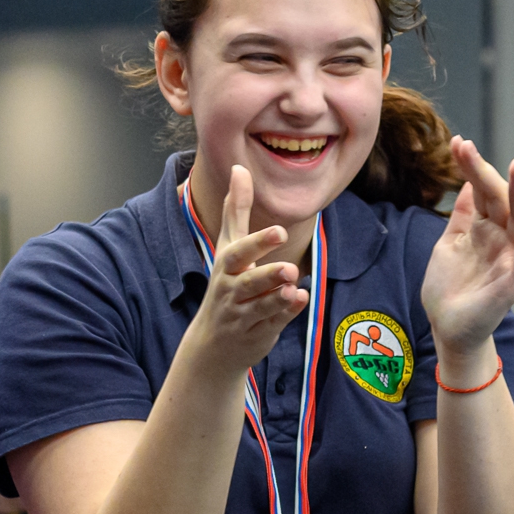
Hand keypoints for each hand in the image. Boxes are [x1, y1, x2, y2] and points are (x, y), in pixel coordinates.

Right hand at [181, 164, 303, 377]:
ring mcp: (245, 315)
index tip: (280, 232)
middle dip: (267, 275)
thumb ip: (236, 209)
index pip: (239, 253)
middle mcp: (232, 291)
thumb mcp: (228, 247)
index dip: (258, 243)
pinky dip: (287, 313)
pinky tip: (301, 299)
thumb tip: (240, 169)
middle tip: (289, 269)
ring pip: (261, 307)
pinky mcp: (259, 333)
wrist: (212, 344)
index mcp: (227, 267)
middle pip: (249, 282)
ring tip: (294, 285)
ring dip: (277, 298)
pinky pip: (273, 323)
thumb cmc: (226, 285)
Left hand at [421, 140, 513, 363]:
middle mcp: (500, 237)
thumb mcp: (449, 244)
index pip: (480, 190)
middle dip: (484, 171)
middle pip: (497, 197)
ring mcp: (509, 255)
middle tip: (468, 146)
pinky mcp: (513, 278)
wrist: (449, 329)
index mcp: (483, 228)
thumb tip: (468, 183)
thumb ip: (462, 216)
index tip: (457, 143)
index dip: (470, 167)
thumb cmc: (449, 289)